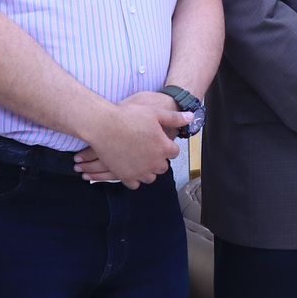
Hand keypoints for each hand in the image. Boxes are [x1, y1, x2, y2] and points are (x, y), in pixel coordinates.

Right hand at [74, 94, 188, 187]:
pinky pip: (135, 184)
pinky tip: (130, 167)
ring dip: (148, 170)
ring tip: (140, 159)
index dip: (168, 146)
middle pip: (163, 167)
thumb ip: (174, 118)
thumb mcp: (155, 113)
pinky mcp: (126, 177)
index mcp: (163, 148)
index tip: (160, 141)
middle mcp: (154, 163)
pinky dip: (134, 178)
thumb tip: (192, 117)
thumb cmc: (129, 117)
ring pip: (150, 177)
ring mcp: (140, 172)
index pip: (174, 152)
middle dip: (159, 159)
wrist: (104, 126)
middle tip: (149, 149)